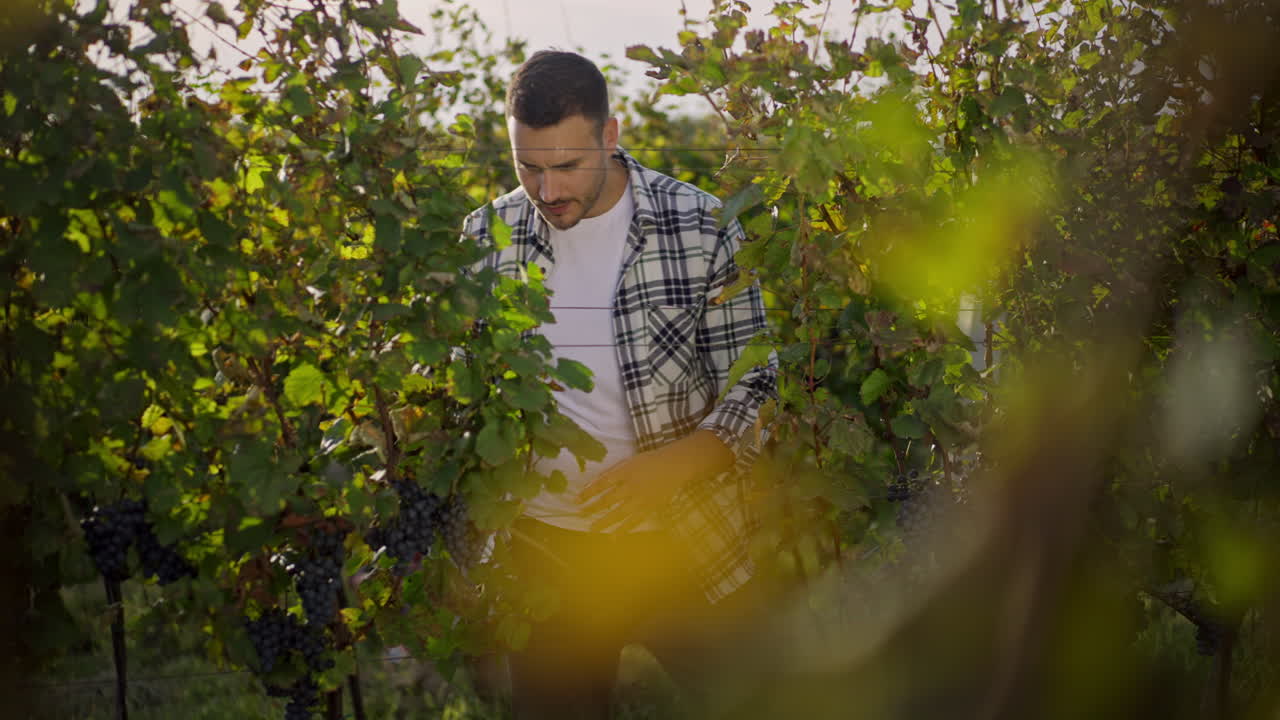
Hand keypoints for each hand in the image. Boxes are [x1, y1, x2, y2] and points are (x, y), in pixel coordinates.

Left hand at [577, 430, 733, 532]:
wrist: (675, 466)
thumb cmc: (650, 461)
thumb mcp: (629, 461)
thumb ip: (614, 472)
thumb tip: (595, 483)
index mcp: (625, 472)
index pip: (601, 483)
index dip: (588, 492)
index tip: (576, 499)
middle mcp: (631, 486)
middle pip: (608, 500)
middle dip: (592, 508)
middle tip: (580, 515)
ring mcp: (640, 499)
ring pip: (619, 513)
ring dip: (604, 522)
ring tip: (592, 529)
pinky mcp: (649, 508)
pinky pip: (634, 521)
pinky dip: (624, 530)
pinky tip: (614, 537)